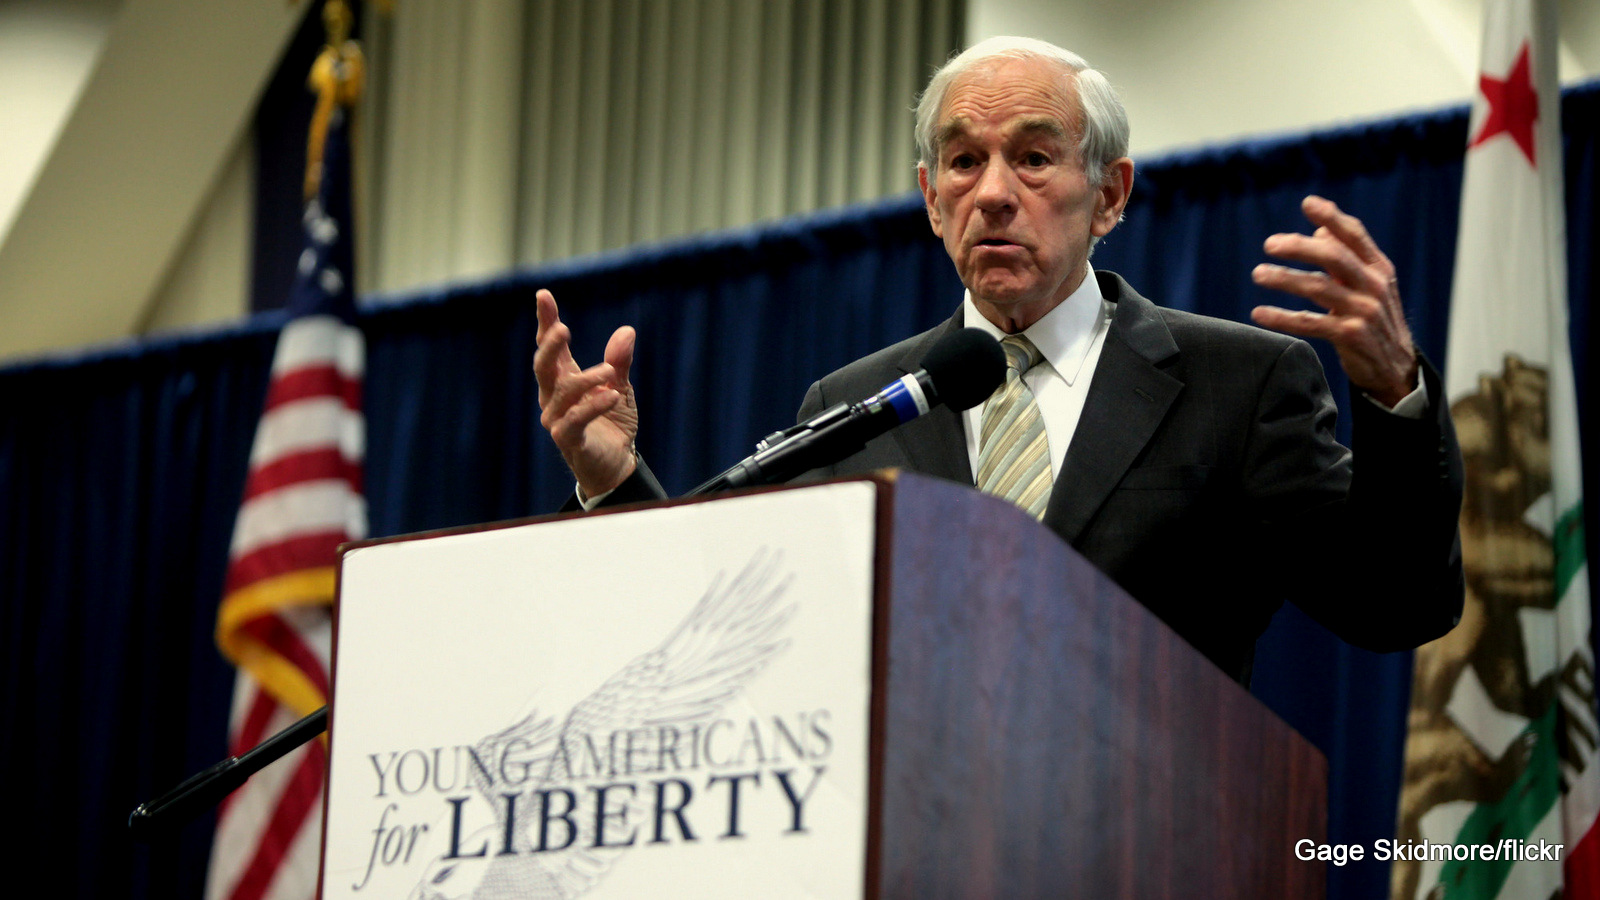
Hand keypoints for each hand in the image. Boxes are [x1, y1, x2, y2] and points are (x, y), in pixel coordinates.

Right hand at [533, 289, 638, 497]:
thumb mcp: (620, 387)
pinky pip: (575, 420)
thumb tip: (627, 331)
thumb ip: (619, 362)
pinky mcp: (568, 439)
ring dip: (586, 379)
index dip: (545, 322)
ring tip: (609, 372)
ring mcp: (557, 418)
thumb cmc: (612, 422)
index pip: (550, 347)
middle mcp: (554, 396)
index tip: (543, 296)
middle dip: (550, 345)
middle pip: (543, 366)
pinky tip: (611, 396)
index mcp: (564, 379)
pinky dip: (593, 406)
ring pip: (563, 392)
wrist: (616, 463)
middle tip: (562, 328)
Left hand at [1250, 195, 1418, 406]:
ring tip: (1258, 273)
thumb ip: (1345, 258)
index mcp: (1378, 268)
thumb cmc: (1375, 320)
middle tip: (1270, 244)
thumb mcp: (1368, 286)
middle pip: (1334, 256)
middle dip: (1300, 247)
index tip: (1308, 203)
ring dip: (1285, 279)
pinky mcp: (1350, 336)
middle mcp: (1373, 286)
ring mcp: (1363, 312)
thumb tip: (1319, 230)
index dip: (1331, 217)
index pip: (1354, 235)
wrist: (1395, 368)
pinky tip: (1259, 313)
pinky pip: (1309, 323)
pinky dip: (1282, 318)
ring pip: (1318, 288)